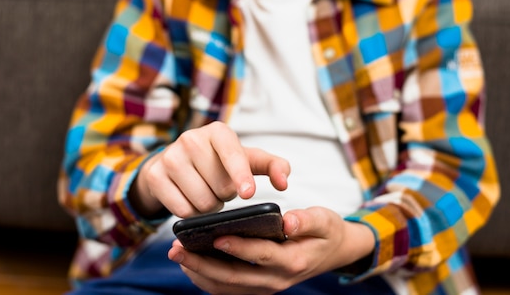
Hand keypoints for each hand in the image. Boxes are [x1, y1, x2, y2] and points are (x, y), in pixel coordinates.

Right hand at [129, 121, 290, 217]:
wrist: (175, 162)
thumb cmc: (219, 162)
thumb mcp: (248, 160)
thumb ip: (273, 166)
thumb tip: (284, 183)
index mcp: (218, 132)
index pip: (233, 155)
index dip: (241, 175)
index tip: (248, 193)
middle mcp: (191, 139)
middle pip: (220, 188)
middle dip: (225, 196)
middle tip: (219, 188)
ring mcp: (170, 157)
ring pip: (201, 202)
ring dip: (209, 207)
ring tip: (206, 192)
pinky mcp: (155, 176)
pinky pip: (182, 211)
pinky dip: (191, 213)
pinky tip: (190, 199)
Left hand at [168, 206, 375, 294]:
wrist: (333, 252)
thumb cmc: (325, 231)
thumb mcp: (324, 220)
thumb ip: (306, 220)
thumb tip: (288, 221)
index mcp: (293, 261)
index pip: (261, 256)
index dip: (238, 247)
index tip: (215, 237)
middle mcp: (277, 280)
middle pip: (234, 277)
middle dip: (202, 264)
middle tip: (177, 249)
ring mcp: (266, 286)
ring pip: (226, 287)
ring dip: (199, 272)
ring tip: (177, 254)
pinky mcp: (257, 286)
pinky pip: (228, 288)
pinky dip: (206, 278)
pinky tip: (190, 262)